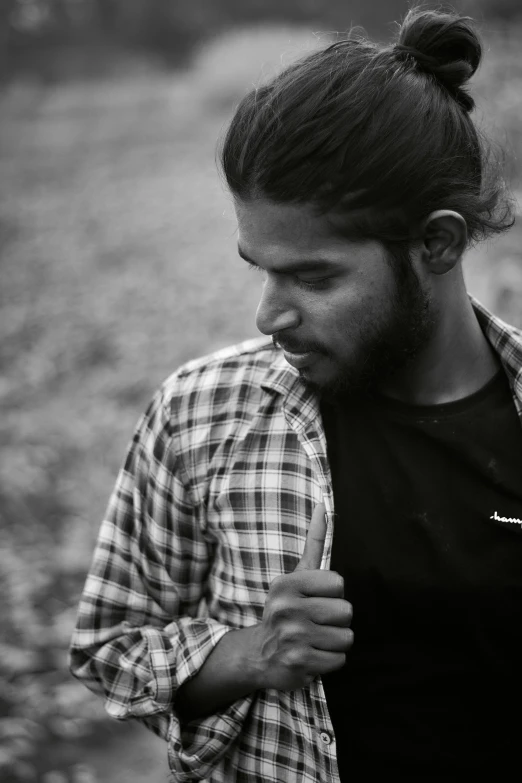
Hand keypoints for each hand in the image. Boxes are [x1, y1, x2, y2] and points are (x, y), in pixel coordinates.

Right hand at [254, 502, 352, 690]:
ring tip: (314, 639)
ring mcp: (292, 638)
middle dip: (336, 620)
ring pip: (346, 637)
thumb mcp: (296, 576)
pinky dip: (329, 661)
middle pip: (346, 611)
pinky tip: (312, 655)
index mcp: (287, 584)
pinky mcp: (299, 664)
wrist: (260, 654)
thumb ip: (314, 542)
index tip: (315, 599)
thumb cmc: (287, 610)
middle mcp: (287, 609)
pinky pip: (339, 660)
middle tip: (315, 622)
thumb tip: (324, 506)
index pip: (338, 583)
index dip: (333, 594)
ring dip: (334, 642)